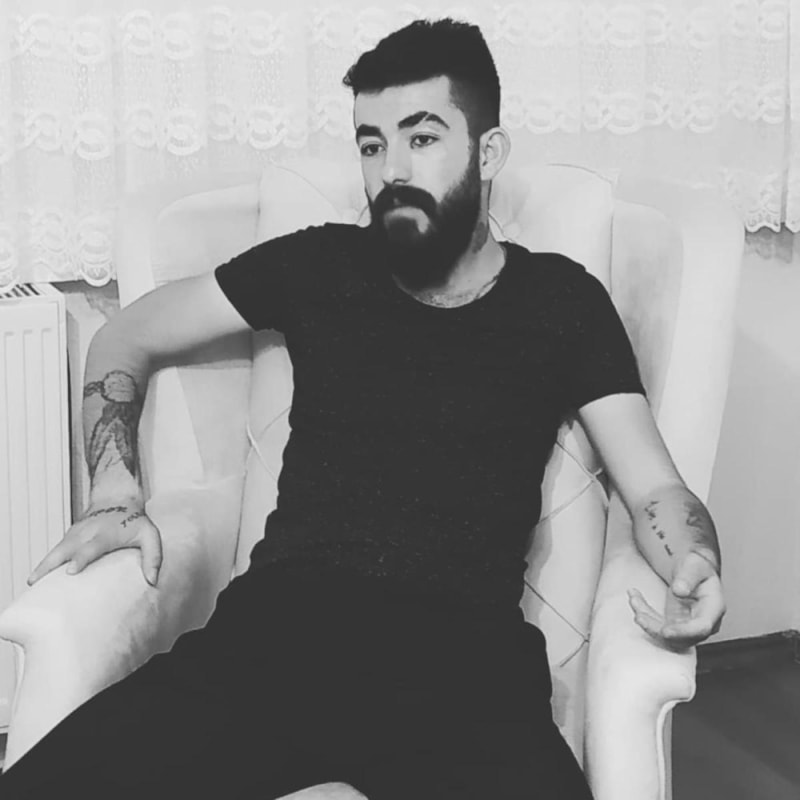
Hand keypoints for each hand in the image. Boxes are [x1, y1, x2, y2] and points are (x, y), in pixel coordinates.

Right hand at [27, 503, 162, 586]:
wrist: (117, 498)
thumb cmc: (135, 521)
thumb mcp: (150, 536)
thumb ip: (153, 557)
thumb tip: (151, 581)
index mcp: (107, 534)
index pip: (92, 546)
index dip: (81, 558)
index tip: (71, 571)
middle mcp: (87, 533)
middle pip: (65, 548)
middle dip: (51, 564)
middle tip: (37, 581)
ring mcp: (75, 534)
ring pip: (55, 550)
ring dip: (43, 564)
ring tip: (32, 582)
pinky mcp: (69, 536)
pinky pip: (55, 550)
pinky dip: (45, 562)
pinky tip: (38, 578)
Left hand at [627, 550, 725, 649]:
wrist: (692, 570)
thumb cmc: (697, 568)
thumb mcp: (694, 566)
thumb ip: (688, 578)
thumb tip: (680, 590)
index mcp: (713, 608)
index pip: (702, 627)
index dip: (683, 632)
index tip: (665, 631)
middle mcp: (702, 621)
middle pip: (682, 637)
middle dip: (657, 628)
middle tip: (639, 616)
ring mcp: (688, 625)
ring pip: (666, 634)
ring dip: (647, 619)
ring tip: (634, 600)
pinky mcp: (674, 624)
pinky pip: (657, 624)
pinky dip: (644, 613)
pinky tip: (634, 598)